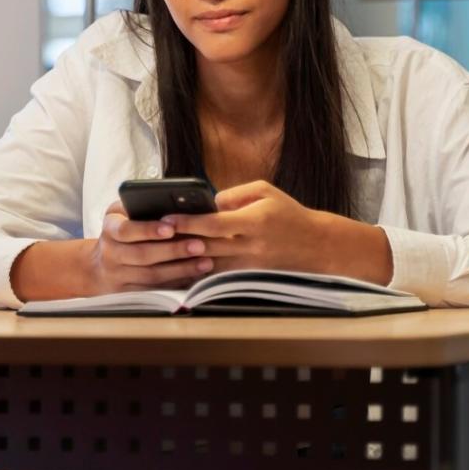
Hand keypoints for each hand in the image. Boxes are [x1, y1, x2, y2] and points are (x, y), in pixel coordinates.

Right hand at [85, 201, 213, 292]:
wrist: (98, 266)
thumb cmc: (121, 230)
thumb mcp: (122, 213)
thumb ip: (140, 207)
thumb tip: (175, 202)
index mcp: (110, 228)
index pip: (126, 230)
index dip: (148, 230)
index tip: (171, 228)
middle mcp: (110, 253)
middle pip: (143, 255)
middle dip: (173, 251)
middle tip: (200, 245)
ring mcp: (117, 277)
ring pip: (151, 276)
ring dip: (180, 270)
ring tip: (205, 262)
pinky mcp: (127, 294)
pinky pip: (154, 291)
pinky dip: (176, 284)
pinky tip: (195, 277)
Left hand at [160, 181, 331, 273]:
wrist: (315, 245)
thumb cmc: (287, 213)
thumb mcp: (265, 191)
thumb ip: (233, 195)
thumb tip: (207, 203)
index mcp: (254, 222)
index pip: (213, 224)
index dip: (187, 222)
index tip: (165, 219)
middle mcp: (250, 247)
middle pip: (206, 247)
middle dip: (178, 242)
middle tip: (152, 237)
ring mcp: (249, 266)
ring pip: (209, 266)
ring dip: (184, 260)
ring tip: (160, 252)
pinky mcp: (248, 278)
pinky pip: (218, 277)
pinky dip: (199, 273)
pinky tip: (180, 268)